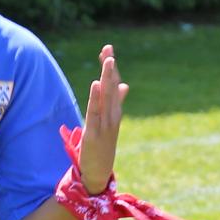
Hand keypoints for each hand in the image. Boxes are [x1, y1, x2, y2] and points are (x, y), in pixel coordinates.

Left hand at [79, 44, 129, 191]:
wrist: (99, 172)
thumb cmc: (102, 146)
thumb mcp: (110, 122)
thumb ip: (117, 103)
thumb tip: (124, 85)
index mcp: (114, 112)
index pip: (113, 85)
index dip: (110, 68)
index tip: (107, 49)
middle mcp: (112, 116)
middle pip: (111, 87)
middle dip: (109, 67)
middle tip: (108, 47)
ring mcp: (105, 125)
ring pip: (106, 97)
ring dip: (106, 78)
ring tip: (107, 60)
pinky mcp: (94, 134)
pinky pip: (95, 113)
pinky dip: (96, 98)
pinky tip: (96, 84)